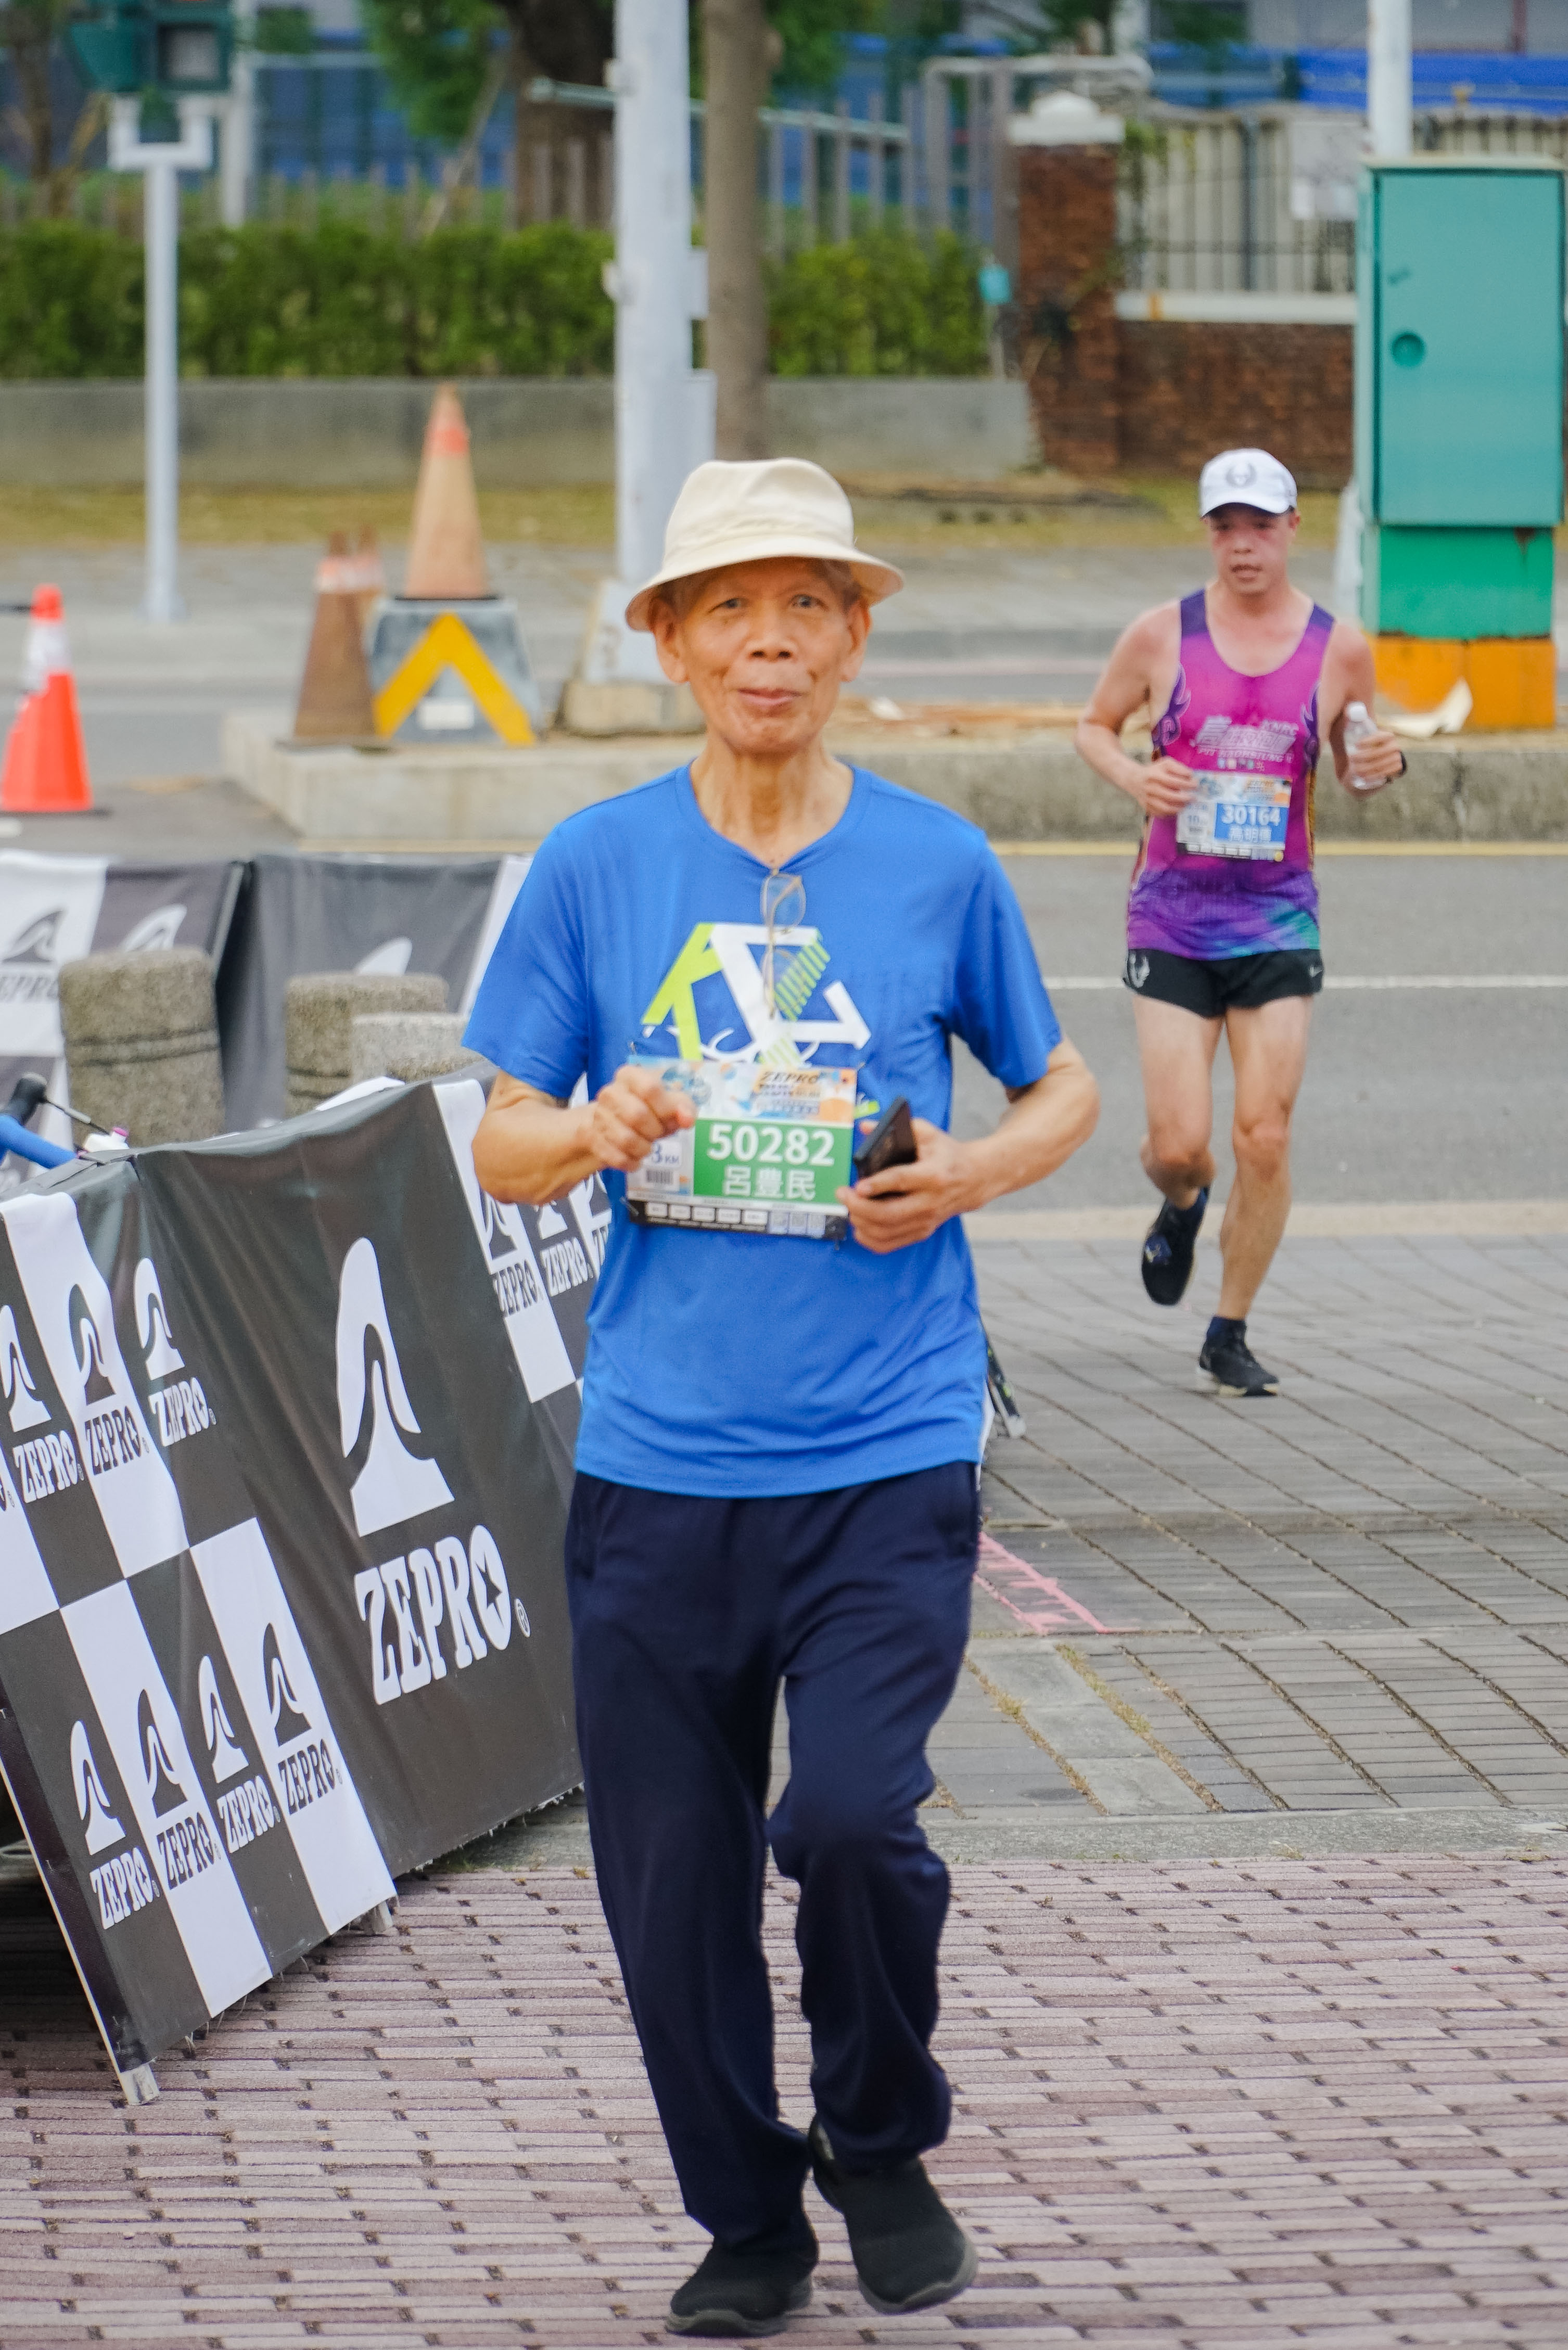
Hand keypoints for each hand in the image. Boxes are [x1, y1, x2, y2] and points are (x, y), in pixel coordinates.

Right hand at [586, 1063, 694, 1174]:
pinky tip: (635, 1158)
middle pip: (637, 1115)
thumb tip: (688, 1119)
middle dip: (654, 1131)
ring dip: (643, 1148)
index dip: (666, 1108)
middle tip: (657, 1133)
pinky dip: (631, 1162)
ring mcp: (598, 1116)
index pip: (650, 1088)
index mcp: (630, 1076)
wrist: (614, 1123)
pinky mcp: (592, 1138)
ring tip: (646, 1146)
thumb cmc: (647, 1110)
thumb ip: (682, 1107)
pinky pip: (616, 1157)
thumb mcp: (668, 1104)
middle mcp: (610, 1092)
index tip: (673, 1118)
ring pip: (626, 1140)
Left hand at [838, 1118, 977, 1254]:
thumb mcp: (928, 1134)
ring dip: (860, 1222)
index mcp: (933, 1175)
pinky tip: (859, 1226)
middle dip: (859, 1207)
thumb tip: (864, 1126)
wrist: (974, 1179)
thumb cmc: (946, 1154)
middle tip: (842, 1194)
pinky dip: (869, 1239)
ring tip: (848, 1206)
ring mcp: (926, 1221)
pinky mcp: (922, 1232)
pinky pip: (890, 1244)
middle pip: (889, 1214)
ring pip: (886, 1232)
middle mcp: (930, 1202)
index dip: (877, 1185)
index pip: (901, 1181)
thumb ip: (900, 1127)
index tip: (858, 1186)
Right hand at [1130, 757, 1197, 817]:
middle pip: (1170, 796)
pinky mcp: (1147, 807)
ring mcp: (1147, 800)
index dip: (1186, 784)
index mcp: (1154, 775)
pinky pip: (1160, 814)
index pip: (1173, 781)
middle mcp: (1150, 788)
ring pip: (1165, 808)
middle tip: (1194, 798)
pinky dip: (1171, 813)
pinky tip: (1177, 809)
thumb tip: (1190, 776)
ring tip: (1186, 805)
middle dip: (1185, 798)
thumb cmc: (1154, 770)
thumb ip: (1178, 767)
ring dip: (1179, 808)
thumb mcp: (1165, 763)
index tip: (1196, 785)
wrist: (1134, 779)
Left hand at [1347, 724, 1403, 794]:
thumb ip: (1355, 722)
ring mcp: (1397, 758)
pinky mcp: (1397, 768)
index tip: (1355, 745)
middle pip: (1377, 753)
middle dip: (1362, 757)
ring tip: (1354, 769)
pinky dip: (1373, 776)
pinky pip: (1385, 773)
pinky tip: (1364, 777)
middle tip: (1350, 758)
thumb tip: (1347, 711)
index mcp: (1387, 736)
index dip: (1368, 741)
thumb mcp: (1361, 734)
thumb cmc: (1365, 746)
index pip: (1380, 737)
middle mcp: (1395, 746)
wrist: (1377, 761)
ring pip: (1379, 765)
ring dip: (1365, 768)